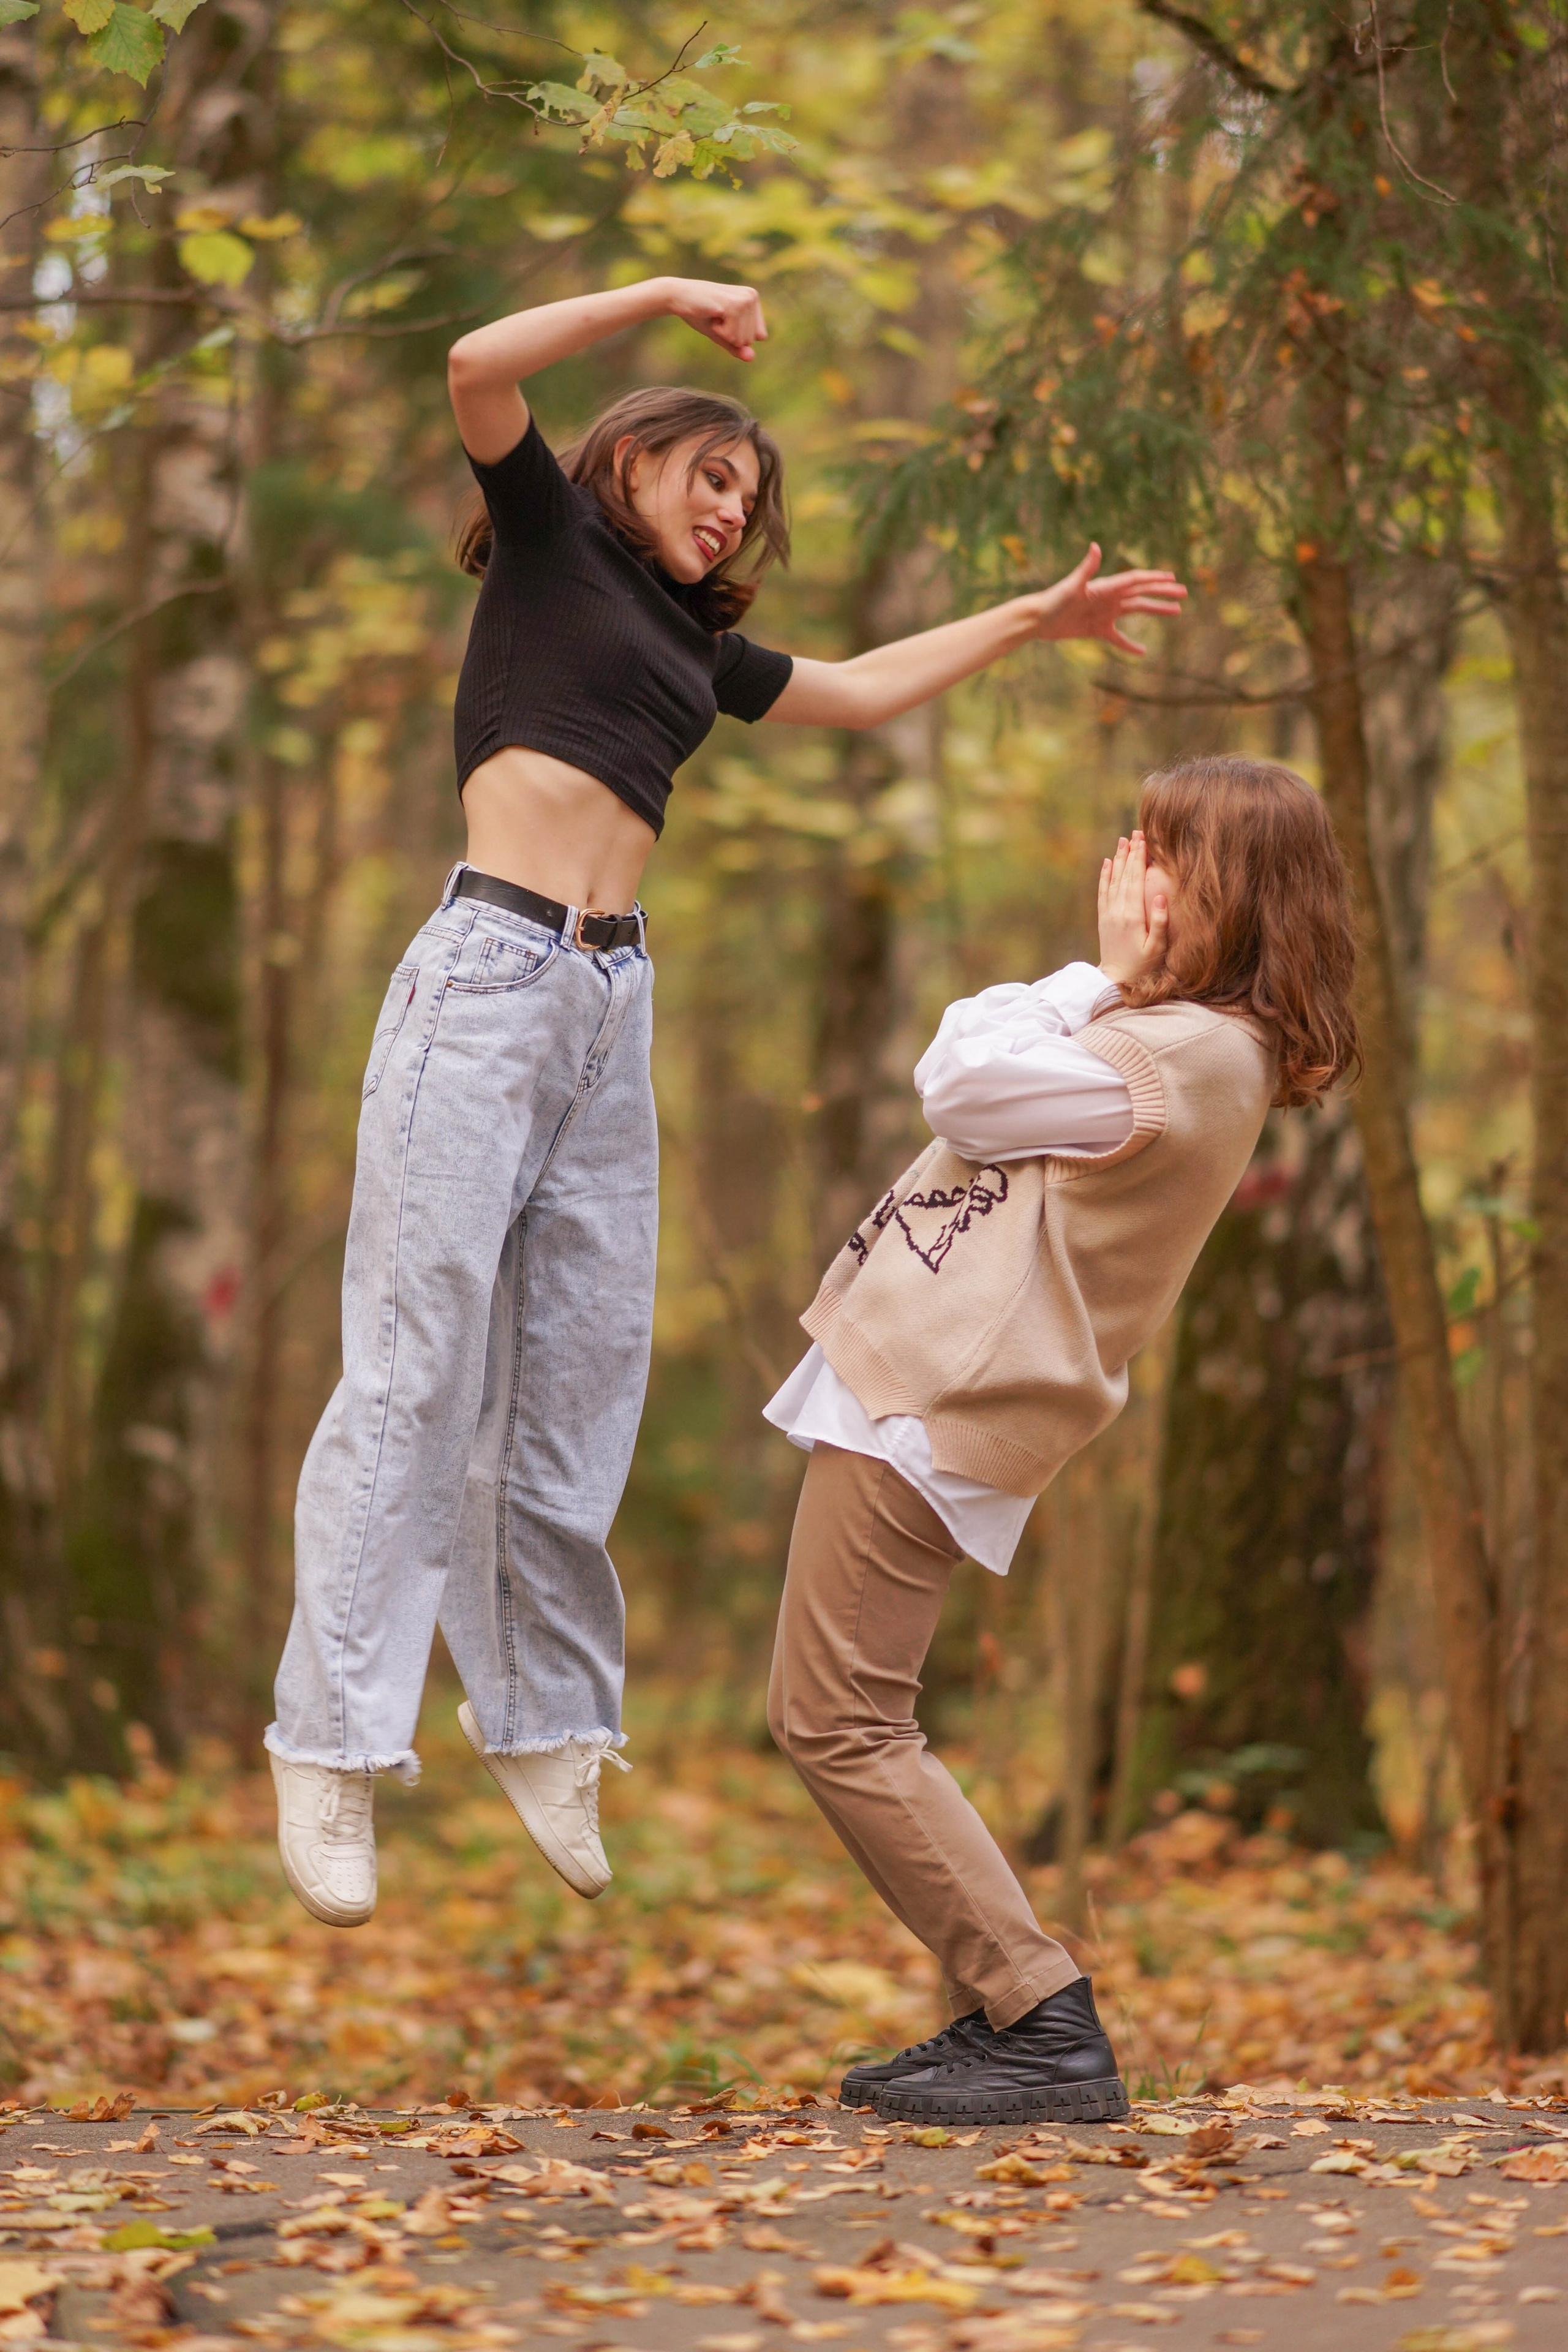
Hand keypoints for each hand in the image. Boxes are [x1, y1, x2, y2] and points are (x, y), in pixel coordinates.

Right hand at [662, 276, 767, 361]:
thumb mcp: (721, 334)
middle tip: (715, 317)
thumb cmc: (699, 313)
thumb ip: (737, 347)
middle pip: (750, 340)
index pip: (759, 336)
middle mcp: (751, 296)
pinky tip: (711, 315)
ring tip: (713, 315)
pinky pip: (733, 337)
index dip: (737, 336)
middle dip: (730, 335)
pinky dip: (719, 332)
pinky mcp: (734, 305)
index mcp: (753, 299)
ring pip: (742, 340)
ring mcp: (744, 300)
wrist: (677, 296)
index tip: (723, 319)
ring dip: (723, 333)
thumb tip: (751, 358)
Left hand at [1029, 543, 1185, 655]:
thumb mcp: (1072, 585)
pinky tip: (1143, 651)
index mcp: (1106, 586)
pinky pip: (1118, 637)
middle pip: (1142, 594)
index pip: (1136, 581)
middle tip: (1183, 594)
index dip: (1155, 579)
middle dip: (1163, 593)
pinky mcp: (1097, 629)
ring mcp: (1104, 613)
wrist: (1038, 619)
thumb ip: (1086, 568)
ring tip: (1176, 612)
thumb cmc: (1054, 600)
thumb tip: (1095, 546)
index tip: (1173, 578)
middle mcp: (1109, 597)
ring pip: (1136, 611)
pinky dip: (1130, 644)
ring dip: (1155, 611)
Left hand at [1098, 831, 1168, 986]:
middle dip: (1130, 853)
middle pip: (1124, 876)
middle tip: (1135, 833)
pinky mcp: (1104, 919)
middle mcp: (1118, 911)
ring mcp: (1108, 914)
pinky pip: (1103, 892)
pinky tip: (1107, 863)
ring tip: (1122, 841)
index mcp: (1132, 916)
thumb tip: (1160, 895)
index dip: (1140, 859)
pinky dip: (1105, 876)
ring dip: (1118, 859)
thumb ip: (1160, 922)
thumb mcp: (1156, 948)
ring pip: (1113, 880)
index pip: (1135, 880)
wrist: (1116, 980)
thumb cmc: (1143, 966)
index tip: (1143, 840)